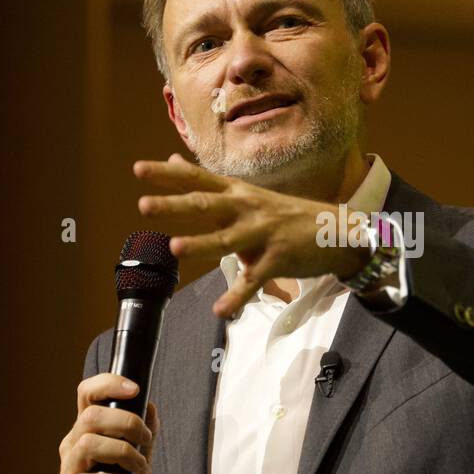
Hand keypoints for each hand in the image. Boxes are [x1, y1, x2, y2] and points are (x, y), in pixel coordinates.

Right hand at [56, 372, 156, 473]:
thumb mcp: (137, 462)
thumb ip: (142, 437)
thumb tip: (151, 406)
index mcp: (88, 430)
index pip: (87, 393)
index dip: (108, 384)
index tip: (135, 389)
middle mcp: (74, 444)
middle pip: (90, 415)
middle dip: (126, 422)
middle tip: (145, 439)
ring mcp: (69, 469)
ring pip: (87, 442)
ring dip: (122, 451)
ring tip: (138, 465)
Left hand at [134, 154, 371, 317]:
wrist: (335, 231)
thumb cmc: (285, 214)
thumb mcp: (247, 194)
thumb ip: (208, 184)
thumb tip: (174, 161)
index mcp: (237, 193)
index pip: (197, 179)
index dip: (167, 174)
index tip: (137, 169)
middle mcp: (247, 209)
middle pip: (206, 206)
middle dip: (175, 206)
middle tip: (144, 205)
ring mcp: (263, 233)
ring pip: (227, 240)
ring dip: (201, 245)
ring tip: (175, 249)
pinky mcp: (278, 258)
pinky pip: (254, 281)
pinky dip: (238, 298)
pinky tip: (221, 311)